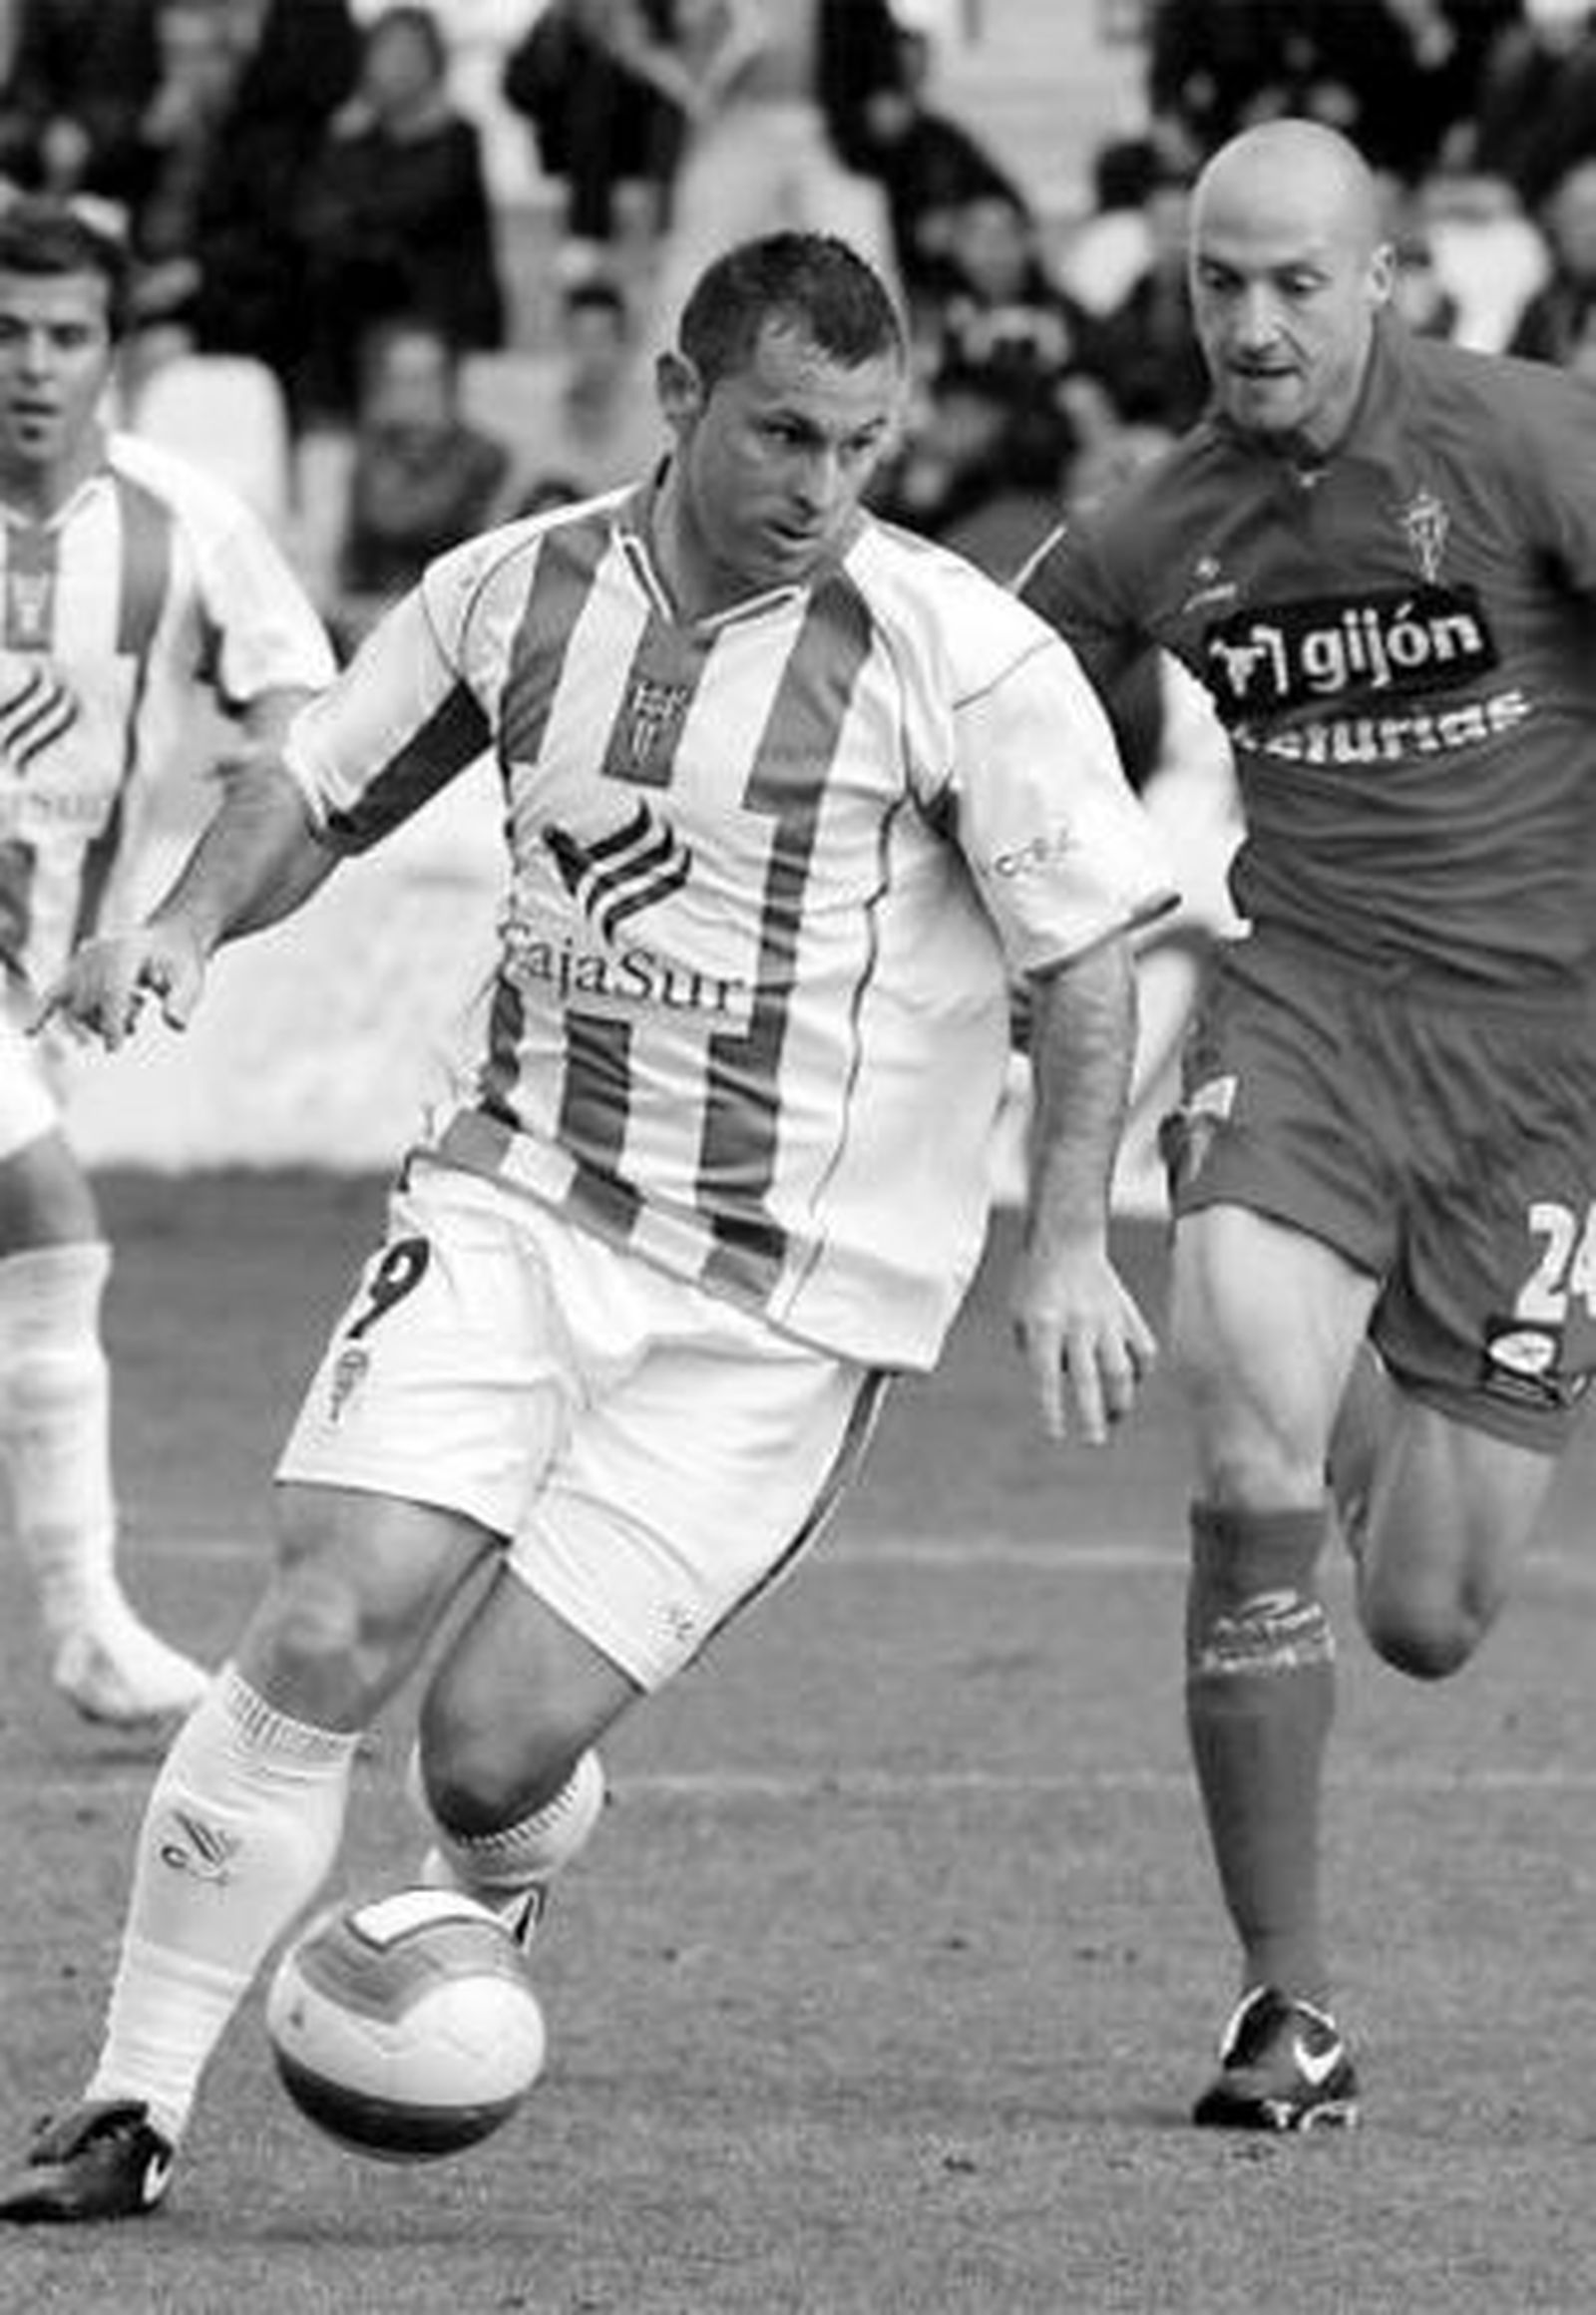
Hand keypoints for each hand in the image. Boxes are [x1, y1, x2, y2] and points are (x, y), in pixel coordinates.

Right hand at [31, 918, 207, 1051]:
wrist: (169, 940)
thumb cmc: (180, 962)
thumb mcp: (192, 978)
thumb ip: (184, 1001)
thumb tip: (175, 1024)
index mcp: (127, 949)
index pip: (111, 991)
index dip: (112, 1022)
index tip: (116, 1047)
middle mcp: (99, 951)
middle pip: (90, 1002)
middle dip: (111, 1021)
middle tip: (138, 1011)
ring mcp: (85, 958)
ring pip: (76, 1004)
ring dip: (97, 1019)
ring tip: (130, 1005)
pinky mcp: (77, 968)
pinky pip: (55, 992)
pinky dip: (44, 1012)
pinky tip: (31, 1033)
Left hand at [1010, 1235, 1157, 1445]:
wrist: (1066, 1240)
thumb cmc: (1036, 1284)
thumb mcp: (1021, 1316)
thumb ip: (1037, 1352)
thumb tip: (1064, 1386)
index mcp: (1043, 1324)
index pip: (1046, 1376)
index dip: (1050, 1409)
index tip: (1055, 1435)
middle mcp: (1076, 1324)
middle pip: (1089, 1378)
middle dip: (1092, 1414)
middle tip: (1094, 1441)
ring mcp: (1106, 1319)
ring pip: (1122, 1369)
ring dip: (1120, 1400)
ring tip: (1114, 1417)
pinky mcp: (1127, 1314)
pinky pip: (1142, 1351)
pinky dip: (1140, 1372)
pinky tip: (1131, 1382)